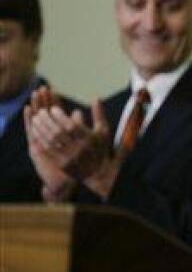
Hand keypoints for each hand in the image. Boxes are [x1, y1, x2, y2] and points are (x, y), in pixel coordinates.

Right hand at [23, 88, 74, 202]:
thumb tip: (78, 111)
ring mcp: (40, 142)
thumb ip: (80, 127)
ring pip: (36, 121)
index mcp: (58, 135)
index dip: (53, 101)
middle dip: (43, 101)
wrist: (68, 183)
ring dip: (36, 107)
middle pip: (43, 115)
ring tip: (35, 94)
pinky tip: (29, 109)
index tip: (52, 89)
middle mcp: (47, 137)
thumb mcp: (82, 142)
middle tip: (42, 88)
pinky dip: (29, 120)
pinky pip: (31, 132)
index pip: (54, 114)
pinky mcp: (35, 148)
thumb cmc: (77, 164)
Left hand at [28, 95, 119, 200]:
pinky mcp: (62, 164)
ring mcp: (69, 158)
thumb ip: (99, 114)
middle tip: (42, 111)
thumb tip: (96, 98)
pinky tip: (36, 130)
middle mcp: (79, 149)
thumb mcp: (104, 131)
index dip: (61, 117)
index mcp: (90, 140)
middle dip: (48, 120)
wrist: (98, 172)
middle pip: (59, 133)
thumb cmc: (100, 148)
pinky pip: (48, 149)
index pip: (72, 127)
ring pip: (51, 141)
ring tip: (37, 117)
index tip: (53, 108)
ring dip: (42, 128)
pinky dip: (41, 138)